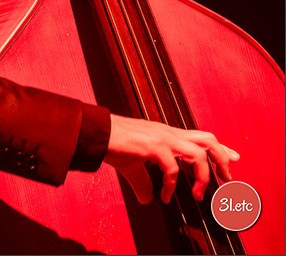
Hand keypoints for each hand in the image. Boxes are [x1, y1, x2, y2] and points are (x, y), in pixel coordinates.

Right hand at [105, 114, 239, 204]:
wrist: (98, 133)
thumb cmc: (114, 145)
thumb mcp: (133, 166)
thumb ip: (144, 181)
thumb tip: (148, 198)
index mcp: (167, 134)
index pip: (200, 137)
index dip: (220, 149)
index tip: (233, 160)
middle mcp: (169, 133)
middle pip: (208, 140)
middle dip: (222, 160)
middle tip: (227, 179)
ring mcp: (163, 138)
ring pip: (198, 153)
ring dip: (202, 176)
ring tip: (197, 194)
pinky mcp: (153, 146)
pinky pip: (172, 168)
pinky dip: (171, 185)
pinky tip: (164, 195)